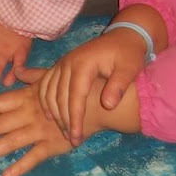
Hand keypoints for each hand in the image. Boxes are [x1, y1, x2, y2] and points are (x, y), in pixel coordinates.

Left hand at [0, 69, 72, 175]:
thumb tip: (17, 70)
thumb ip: (32, 76)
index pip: (0, 103)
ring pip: (9, 142)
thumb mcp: (53, 77)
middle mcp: (28, 114)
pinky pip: (32, 158)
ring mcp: (39, 131)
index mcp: (28, 97)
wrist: (97, 103)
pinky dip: (19, 168)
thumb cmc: (75, 89)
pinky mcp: (52, 145)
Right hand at [38, 27, 148, 145]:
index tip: (77, 138)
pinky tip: (52, 117)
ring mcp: (62, 63)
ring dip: (54, 113)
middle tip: (72, 139)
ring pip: (48, 92)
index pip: (75, 96)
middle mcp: (68, 62)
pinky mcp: (60, 66)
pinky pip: (45, 85)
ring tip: (65, 131)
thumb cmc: (129, 53)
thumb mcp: (130, 68)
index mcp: (84, 63)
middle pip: (58, 97)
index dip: (74, 119)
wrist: (124, 36)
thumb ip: (119, 85)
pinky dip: (46, 102)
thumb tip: (107, 105)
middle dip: (64, 121)